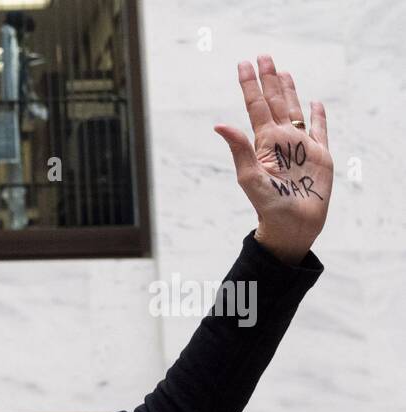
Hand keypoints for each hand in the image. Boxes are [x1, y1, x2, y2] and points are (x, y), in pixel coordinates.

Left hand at [214, 55, 331, 264]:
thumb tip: (219, 124)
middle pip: (275, 102)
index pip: (255, 106)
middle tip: (263, 56)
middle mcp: (282, 140)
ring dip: (290, 90)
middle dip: (269, 79)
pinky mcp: (320, 154)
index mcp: (264, 143)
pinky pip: (320, 129)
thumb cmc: (268, 205)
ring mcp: (301, 145)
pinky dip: (318, 115)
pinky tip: (314, 102)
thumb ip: (239, 149)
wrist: (292, 225)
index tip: (244, 64)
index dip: (250, 85)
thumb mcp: (250, 177)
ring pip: (295, 110)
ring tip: (283, 72)